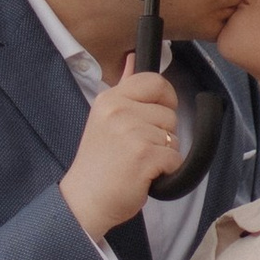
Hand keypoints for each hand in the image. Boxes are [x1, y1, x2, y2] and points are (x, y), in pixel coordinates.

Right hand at [60, 57, 183, 240]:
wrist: (85, 200)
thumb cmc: (98, 164)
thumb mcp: (104, 118)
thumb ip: (123, 89)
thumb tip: (132, 58)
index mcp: (110, 99)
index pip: (154, 81)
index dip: (166, 98)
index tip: (158, 114)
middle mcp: (119, 111)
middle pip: (169, 112)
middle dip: (163, 132)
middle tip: (140, 146)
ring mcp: (132, 133)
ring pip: (173, 136)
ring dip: (163, 153)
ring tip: (138, 162)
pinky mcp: (144, 156)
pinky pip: (175, 158)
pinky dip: (166, 171)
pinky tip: (145, 175)